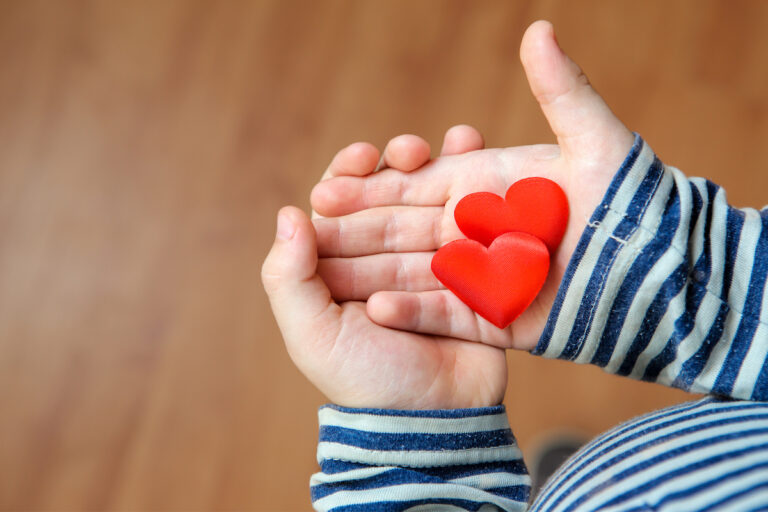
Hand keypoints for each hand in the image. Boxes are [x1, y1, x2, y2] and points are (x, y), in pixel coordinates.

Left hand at [262, 128, 505, 409]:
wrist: (433, 420)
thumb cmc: (365, 380)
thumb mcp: (313, 334)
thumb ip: (289, 279)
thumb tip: (288, 213)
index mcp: (342, 265)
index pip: (342, 204)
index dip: (349, 173)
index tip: (363, 157)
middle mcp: (385, 256)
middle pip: (389, 193)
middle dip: (399, 161)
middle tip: (412, 149)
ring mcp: (431, 260)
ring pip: (432, 199)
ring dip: (441, 164)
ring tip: (456, 141)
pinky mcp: (471, 269)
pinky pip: (472, 223)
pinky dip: (477, 188)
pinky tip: (482, 158)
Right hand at [310, 20, 634, 350]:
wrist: (666, 274)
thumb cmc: (635, 204)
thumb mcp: (598, 142)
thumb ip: (563, 91)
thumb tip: (537, 28)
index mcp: (485, 185)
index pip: (416, 182)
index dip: (373, 183)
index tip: (330, 183)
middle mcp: (473, 229)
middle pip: (403, 227)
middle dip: (357, 227)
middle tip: (313, 226)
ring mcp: (480, 275)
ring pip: (413, 272)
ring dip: (370, 271)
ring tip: (326, 275)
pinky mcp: (493, 317)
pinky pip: (445, 315)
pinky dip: (413, 314)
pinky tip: (376, 312)